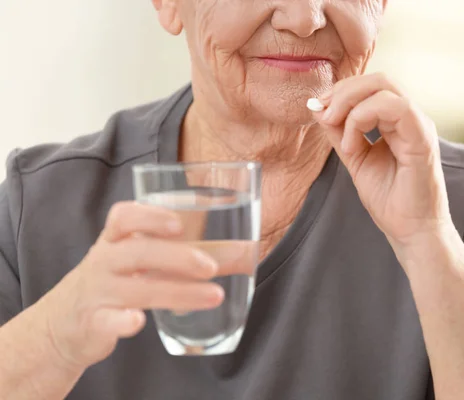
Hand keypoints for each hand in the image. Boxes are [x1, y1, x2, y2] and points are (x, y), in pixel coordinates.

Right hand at [35, 202, 222, 369]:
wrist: (66, 323)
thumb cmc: (117, 281)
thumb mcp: (141, 261)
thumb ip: (185, 254)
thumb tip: (246, 253)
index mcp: (115, 240)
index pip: (123, 216)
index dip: (150, 216)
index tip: (179, 223)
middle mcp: (104, 261)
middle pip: (138, 251)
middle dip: (177, 257)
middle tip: (211, 266)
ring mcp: (98, 292)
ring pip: (135, 288)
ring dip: (177, 291)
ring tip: (213, 296)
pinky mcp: (94, 322)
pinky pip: (106, 320)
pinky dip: (123, 321)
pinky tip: (139, 322)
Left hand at [312, 73, 453, 249]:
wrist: (410, 230)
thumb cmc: (389, 199)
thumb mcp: (354, 158)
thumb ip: (339, 132)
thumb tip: (317, 107)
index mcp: (397, 121)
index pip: (371, 86)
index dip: (341, 91)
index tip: (317, 108)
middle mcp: (411, 118)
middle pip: (378, 79)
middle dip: (343, 91)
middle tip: (323, 112)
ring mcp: (419, 126)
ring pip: (384, 88)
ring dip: (350, 104)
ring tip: (335, 129)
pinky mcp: (422, 139)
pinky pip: (396, 108)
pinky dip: (364, 118)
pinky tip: (351, 144)